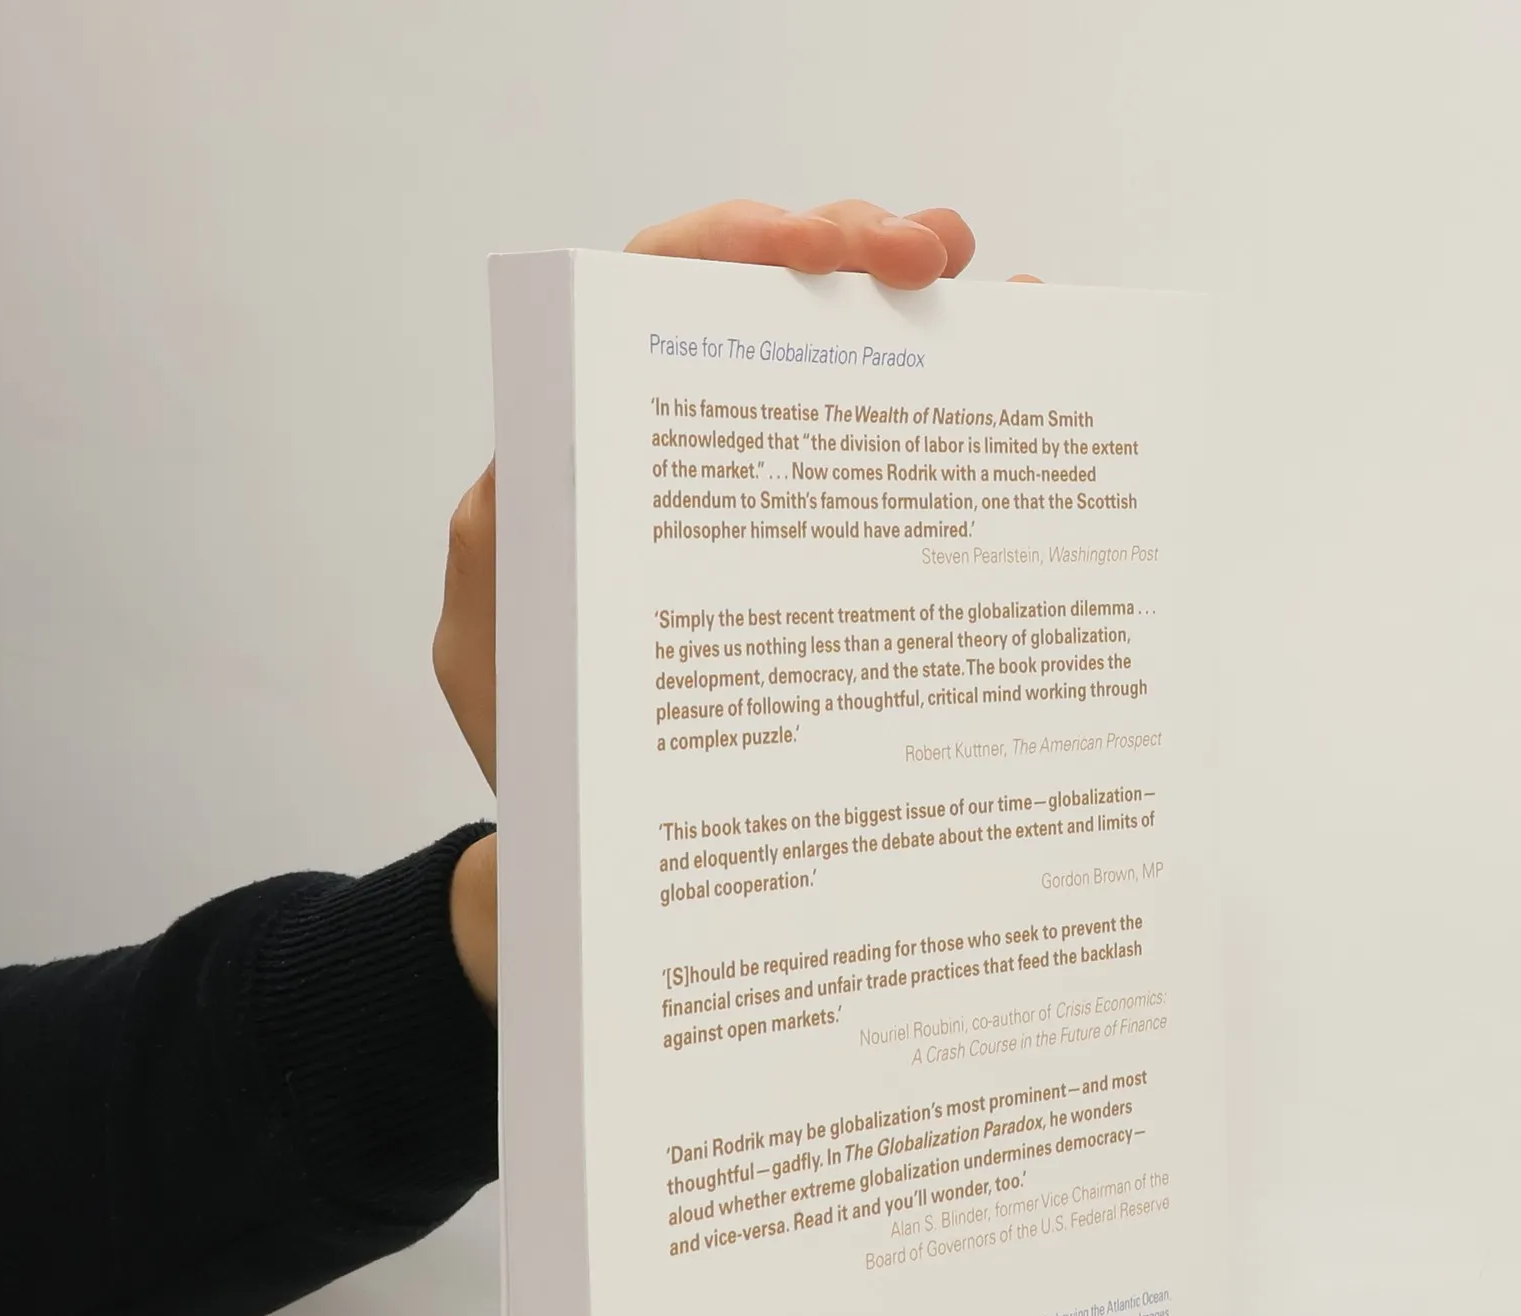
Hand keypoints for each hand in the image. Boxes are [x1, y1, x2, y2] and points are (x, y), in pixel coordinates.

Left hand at [433, 200, 1033, 1010]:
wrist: (599, 867)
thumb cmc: (544, 766)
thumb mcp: (498, 670)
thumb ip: (505, 576)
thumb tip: (520, 491)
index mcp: (587, 459)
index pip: (645, 300)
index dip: (723, 250)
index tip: (805, 243)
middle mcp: (674, 460)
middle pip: (761, 309)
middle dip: (849, 256)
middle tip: (938, 253)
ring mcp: (757, 511)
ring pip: (837, 375)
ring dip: (917, 324)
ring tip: (1006, 305)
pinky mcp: (816, 565)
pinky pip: (885, 476)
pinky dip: (950, 427)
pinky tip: (1021, 396)